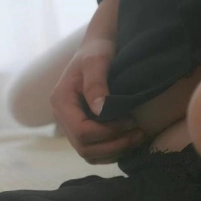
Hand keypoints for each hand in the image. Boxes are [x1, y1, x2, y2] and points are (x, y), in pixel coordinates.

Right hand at [50, 38, 145, 163]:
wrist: (98, 46)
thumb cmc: (98, 48)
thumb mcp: (97, 60)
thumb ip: (96, 83)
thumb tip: (99, 111)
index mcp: (61, 102)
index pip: (82, 132)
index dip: (108, 132)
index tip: (131, 120)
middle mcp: (62, 117)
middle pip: (85, 148)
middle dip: (115, 145)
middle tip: (139, 133)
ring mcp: (71, 125)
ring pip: (90, 154)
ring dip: (115, 151)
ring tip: (138, 136)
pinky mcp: (83, 128)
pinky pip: (95, 151)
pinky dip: (113, 151)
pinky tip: (129, 139)